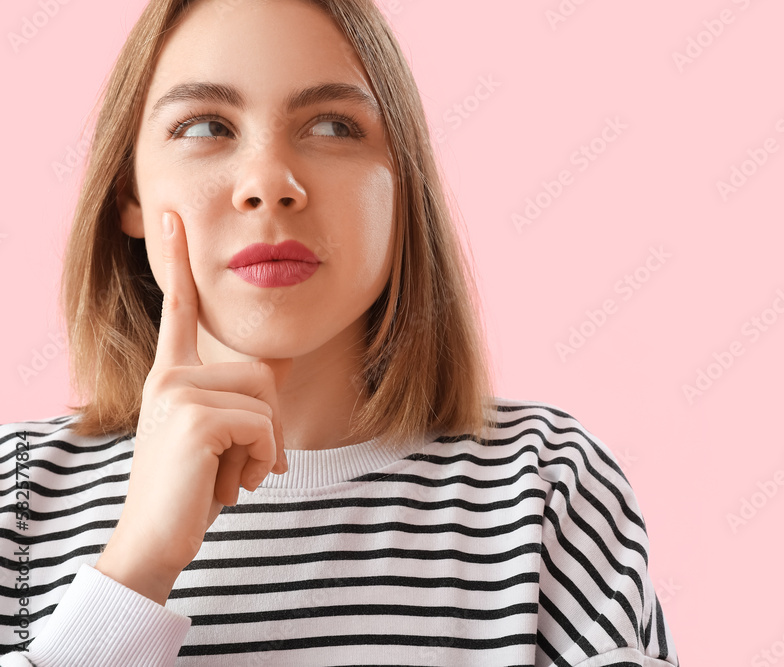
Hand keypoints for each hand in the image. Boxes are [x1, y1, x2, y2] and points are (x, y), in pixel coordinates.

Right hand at [95, 210, 288, 604]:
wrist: (157, 538)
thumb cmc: (189, 489)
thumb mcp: (215, 435)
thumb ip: (241, 398)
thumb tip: (279, 365)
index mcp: (171, 375)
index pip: (179, 311)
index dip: (178, 263)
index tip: (171, 217)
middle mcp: (169, 376)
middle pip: (262, 372)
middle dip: (270, 425)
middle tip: (245, 463)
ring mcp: (177, 393)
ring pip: (267, 400)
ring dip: (267, 447)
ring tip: (233, 474)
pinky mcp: (194, 417)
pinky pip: (264, 427)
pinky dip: (264, 461)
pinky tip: (234, 484)